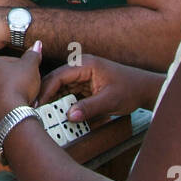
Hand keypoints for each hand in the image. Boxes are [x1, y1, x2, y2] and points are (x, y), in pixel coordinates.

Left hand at [0, 42, 43, 128]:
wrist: (10, 115)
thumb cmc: (17, 89)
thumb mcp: (31, 66)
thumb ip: (33, 54)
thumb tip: (36, 46)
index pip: (10, 61)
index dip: (23, 68)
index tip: (29, 73)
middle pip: (4, 77)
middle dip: (16, 81)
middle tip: (27, 86)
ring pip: (0, 92)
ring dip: (11, 94)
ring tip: (22, 98)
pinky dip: (6, 106)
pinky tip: (16, 107)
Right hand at [39, 55, 157, 123]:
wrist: (145, 89)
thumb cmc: (130, 89)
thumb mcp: (110, 100)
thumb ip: (89, 108)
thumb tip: (70, 116)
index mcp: (85, 64)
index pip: (59, 76)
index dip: (46, 90)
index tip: (37, 104)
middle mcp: (81, 68)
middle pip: (56, 81)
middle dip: (46, 96)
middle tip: (35, 111)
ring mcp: (82, 76)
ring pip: (60, 88)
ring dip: (53, 101)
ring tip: (44, 115)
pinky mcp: (85, 85)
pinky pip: (69, 94)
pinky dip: (63, 103)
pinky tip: (57, 114)